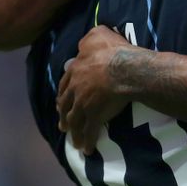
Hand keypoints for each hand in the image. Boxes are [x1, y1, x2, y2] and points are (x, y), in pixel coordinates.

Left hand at [56, 26, 136, 153]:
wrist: (125, 70)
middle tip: (63, 124)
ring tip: (74, 142)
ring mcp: (84, 104)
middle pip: (66, 105)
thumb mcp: (99, 35)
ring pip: (75, 121)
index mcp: (76, 70)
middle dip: (64, 115)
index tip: (61, 101)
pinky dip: (88, 142)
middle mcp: (76, 89)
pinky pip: (90, 132)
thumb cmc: (114, 50)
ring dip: (74, 133)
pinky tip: (88, 150)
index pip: (65, 83)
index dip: (63, 93)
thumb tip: (83, 43)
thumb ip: (89, 39)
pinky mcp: (95, 116)